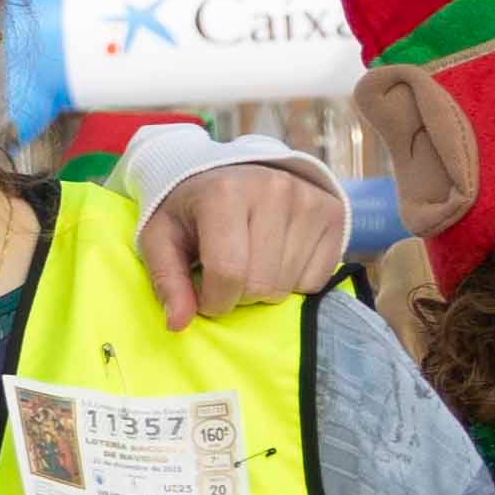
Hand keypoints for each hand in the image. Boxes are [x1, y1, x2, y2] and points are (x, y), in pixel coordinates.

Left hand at [144, 160, 353, 329]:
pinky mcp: (334, 215)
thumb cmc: (191, 210)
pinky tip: (275, 258)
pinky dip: (293, 282)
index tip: (202, 294)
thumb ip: (166, 280)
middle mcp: (274, 190)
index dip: (211, 301)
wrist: (232, 171)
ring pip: (288, 287)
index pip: (228, 273)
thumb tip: (178, 324)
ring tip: (249, 262)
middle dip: (237, 295)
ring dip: (263, 289)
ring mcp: (309, 201)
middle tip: (225, 274)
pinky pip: (316, 281)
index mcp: (224, 193)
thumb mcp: (161, 238)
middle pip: (261, 285)